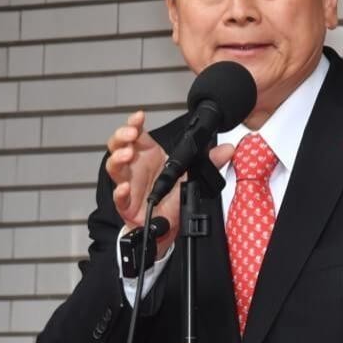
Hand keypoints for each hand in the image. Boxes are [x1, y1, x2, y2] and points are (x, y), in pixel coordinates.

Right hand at [106, 111, 233, 257]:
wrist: (168, 225)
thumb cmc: (172, 197)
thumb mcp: (192, 175)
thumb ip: (210, 161)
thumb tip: (228, 150)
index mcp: (148, 155)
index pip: (136, 134)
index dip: (134, 123)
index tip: (139, 117)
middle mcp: (135, 167)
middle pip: (119, 145)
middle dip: (122, 136)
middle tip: (131, 135)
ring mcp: (128, 183)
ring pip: (114, 167)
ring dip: (118, 158)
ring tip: (127, 154)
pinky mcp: (126, 204)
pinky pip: (119, 197)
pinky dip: (119, 191)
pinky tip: (124, 187)